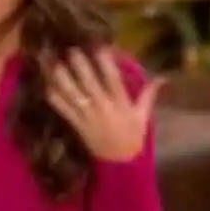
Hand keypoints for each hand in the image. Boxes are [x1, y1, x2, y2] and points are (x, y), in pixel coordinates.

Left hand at [45, 48, 164, 162]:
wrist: (120, 163)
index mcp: (121, 104)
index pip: (113, 80)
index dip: (106, 64)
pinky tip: (46, 86)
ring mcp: (88, 117)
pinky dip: (55, 98)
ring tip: (54, 64)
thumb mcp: (143, 115)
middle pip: (90, 84)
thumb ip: (149, 94)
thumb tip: (162, 77)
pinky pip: (64, 110)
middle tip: (72, 50)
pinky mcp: (77, 125)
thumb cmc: (133, 136)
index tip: (99, 47)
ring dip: (63, 80)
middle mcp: (103, 108)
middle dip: (81, 67)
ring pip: (73, 95)